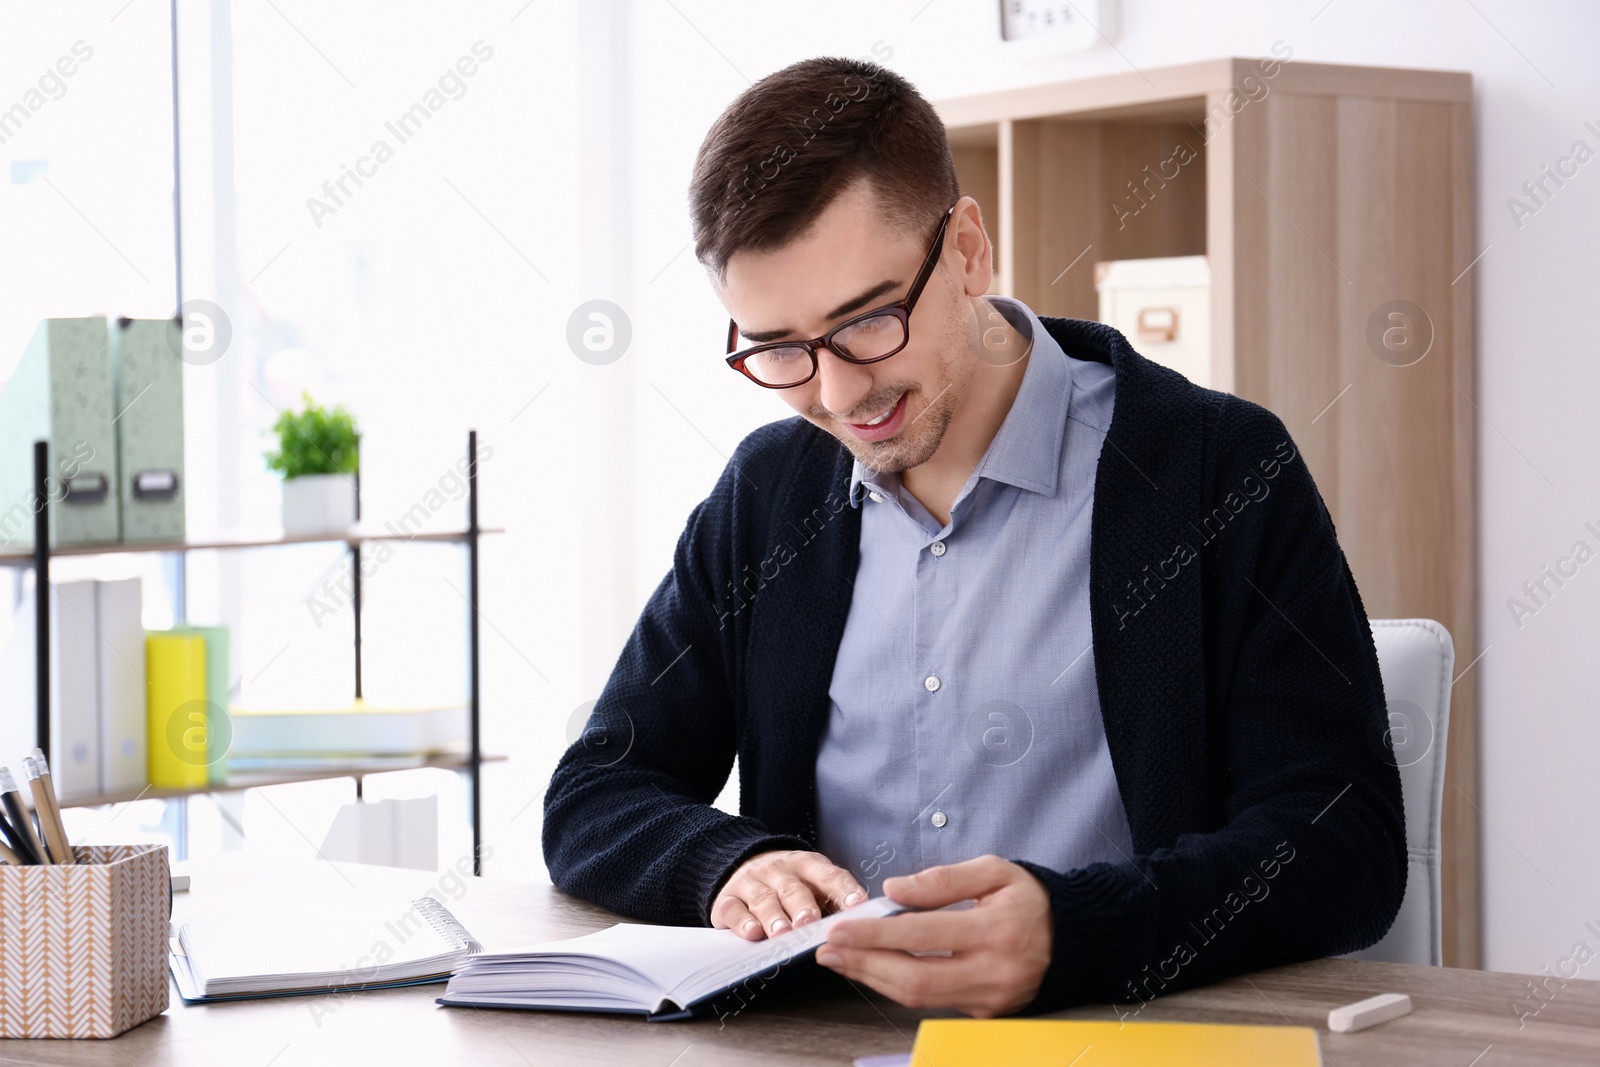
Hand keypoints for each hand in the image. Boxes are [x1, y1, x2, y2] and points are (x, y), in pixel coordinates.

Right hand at [711, 849, 866, 940]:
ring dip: (774, 917)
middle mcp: (779, 870)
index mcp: (808, 865)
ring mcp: (751, 883)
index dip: (844, 890)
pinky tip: (752, 933)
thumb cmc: (790, 884)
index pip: (829, 876)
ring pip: (764, 900)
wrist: (743, 865)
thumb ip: (834, 902)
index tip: (858, 905)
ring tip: (782, 933)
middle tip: (810, 923)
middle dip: (803, 906)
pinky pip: (734, 909)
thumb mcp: (814, 884)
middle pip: (793, 889)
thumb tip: (864, 926)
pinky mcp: (728, 899)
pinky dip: (742, 922)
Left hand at [815, 854, 1051, 1017]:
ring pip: (919, 997)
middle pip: (915, 978)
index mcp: (997, 930)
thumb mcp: (995, 871)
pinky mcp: (985, 1012)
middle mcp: (994, 971)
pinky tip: (874, 968)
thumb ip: (943, 879)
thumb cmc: (1030, 899)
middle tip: (828, 950)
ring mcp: (990, 998)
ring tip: (841, 960)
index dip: (876, 933)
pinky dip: (898, 984)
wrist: (1073, 937)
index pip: (923, 934)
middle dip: (864, 964)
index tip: (841, 928)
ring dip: (873, 978)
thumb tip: (894, 889)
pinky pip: (933, 1002)